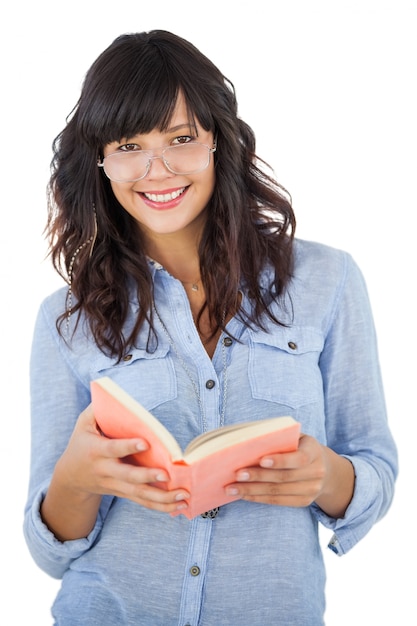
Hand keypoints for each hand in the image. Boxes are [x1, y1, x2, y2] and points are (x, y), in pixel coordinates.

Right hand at [41, 405, 189, 540]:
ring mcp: (116, 486)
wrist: (71, 478)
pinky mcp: (124, 493)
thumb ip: (97, 409)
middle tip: (166, 474)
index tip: (145, 442)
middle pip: (129, 477)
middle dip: (148, 477)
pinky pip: (143, 502)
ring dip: (163, 498)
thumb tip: (113, 395)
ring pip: (139, 495)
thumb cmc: (82, 443)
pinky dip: (162, 507)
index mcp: (97, 451)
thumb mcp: (83, 424)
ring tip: (183, 496)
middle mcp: (107, 471)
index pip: (113, 449)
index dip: (128, 446)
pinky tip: (180, 507)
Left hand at [225, 434, 353, 517]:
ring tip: (232, 488)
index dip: (280, 460)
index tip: (261, 460)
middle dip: (258, 476)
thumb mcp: (297, 438)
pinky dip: (258, 498)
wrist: (325, 468)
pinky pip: (278, 502)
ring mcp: (311, 490)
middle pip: (284, 477)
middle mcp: (316, 472)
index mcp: (314, 451)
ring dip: (252, 490)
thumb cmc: (301, 447)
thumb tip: (249, 441)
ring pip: (278, 492)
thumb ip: (280, 438)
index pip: (298, 458)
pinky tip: (243, 495)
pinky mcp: (304, 502)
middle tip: (237, 474)